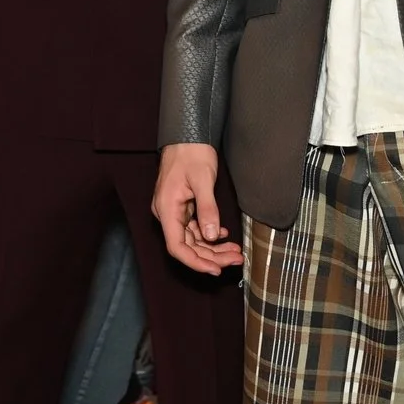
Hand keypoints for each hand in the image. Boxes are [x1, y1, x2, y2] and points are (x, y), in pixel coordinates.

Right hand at [153, 142, 242, 275]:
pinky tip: (224, 236)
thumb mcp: (203, 180)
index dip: (196, 262)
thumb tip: (211, 236)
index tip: (215, 269)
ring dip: (213, 248)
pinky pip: (195, 228)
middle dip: (212, 256)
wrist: (188, 135)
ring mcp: (175, 211)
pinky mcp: (183, 207)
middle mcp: (168, 213)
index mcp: (167, 209)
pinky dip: (210, 235)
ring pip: (193, 239)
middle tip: (236, 260)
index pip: (177, 247)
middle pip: (187, 246)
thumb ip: (207, 209)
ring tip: (236, 252)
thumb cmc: (192, 153)